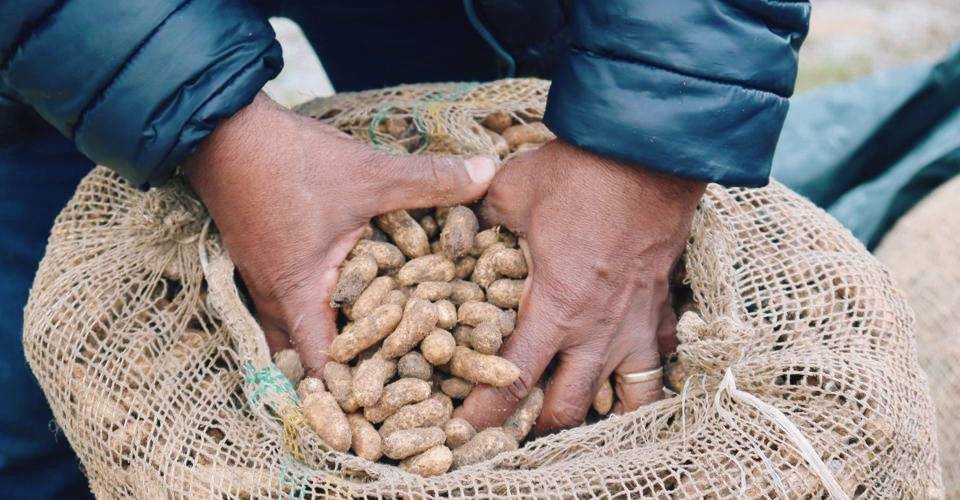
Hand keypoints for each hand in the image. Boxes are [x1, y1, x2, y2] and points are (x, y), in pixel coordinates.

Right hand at [184, 93, 494, 375]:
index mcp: (299, 295)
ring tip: (374, 364)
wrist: (222, 129)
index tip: (386, 418)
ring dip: (329, 350)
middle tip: (389, 398)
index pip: (322, 369)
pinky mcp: (264, 264)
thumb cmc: (291, 161)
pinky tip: (347, 309)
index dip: (352, 397)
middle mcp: (276, 300)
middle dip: (346, 381)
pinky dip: (317, 318)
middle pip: (307, 362)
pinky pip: (289, 308)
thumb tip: (490, 174)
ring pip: (295, 337)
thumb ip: (431, 181)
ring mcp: (264, 283)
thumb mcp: (369, 173)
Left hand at [456, 140, 703, 433]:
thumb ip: (479, 216)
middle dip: (539, 427)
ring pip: (630, 400)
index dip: (485, 414)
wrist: (650, 150)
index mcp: (555, 309)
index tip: (465, 432)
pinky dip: (644, 371)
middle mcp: (597, 330)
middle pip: (570, 409)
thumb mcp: (512, 190)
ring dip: (604, 414)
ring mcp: (636, 323)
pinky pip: (660, 357)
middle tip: (516, 428)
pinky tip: (629, 368)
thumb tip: (456, 220)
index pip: (512, 382)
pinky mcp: (662, 306)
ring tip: (582, 416)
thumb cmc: (579, 172)